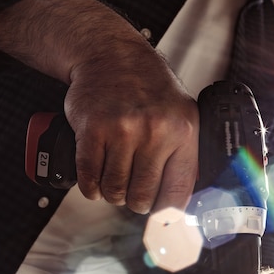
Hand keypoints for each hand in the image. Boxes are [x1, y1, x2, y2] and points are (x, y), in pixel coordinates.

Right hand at [65, 41, 198, 213]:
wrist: (113, 55)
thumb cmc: (150, 90)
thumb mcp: (183, 116)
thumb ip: (185, 157)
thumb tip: (181, 206)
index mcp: (183, 133)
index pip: (177, 193)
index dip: (166, 214)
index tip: (158, 218)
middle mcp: (155, 132)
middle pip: (142, 197)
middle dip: (136, 202)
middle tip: (132, 193)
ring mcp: (122, 130)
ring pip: (114, 191)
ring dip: (112, 194)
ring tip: (115, 182)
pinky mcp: (92, 129)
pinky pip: (89, 178)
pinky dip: (91, 187)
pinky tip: (96, 181)